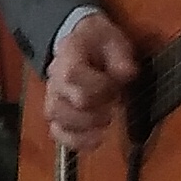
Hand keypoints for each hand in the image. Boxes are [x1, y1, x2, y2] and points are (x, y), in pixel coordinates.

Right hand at [37, 14, 139, 147]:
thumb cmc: (98, 43)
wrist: (81, 44)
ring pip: (58, 121)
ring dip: (86, 127)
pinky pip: (58, 133)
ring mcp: (53, 98)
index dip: (97, 86)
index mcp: (68, 55)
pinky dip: (77, 141)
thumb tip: (127, 73)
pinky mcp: (57, 114)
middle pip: (64, 104)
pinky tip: (97, 138)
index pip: (72, 75)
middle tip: (113, 103)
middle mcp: (55, 78)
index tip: (115, 86)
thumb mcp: (113, 38)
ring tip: (107, 119)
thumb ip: (121, 55)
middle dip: (95, 110)